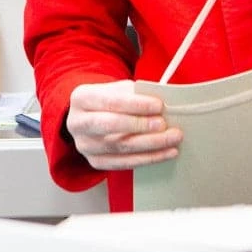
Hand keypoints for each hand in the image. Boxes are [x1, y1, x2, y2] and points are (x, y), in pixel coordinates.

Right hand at [66, 80, 182, 170]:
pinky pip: (124, 163)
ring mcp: (85, 146)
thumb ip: (136, 94)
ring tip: (172, 139)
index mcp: (82, 98)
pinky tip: (165, 153)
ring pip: (120, 148)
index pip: (111, 101)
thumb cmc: (108, 99)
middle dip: (140, 126)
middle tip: (164, 124)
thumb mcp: (117, 88)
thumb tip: (161, 105)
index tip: (159, 105)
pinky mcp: (95, 162)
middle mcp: (78, 123)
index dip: (136, 104)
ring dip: (150, 145)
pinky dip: (148, 158)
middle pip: (111, 126)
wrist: (89, 116)